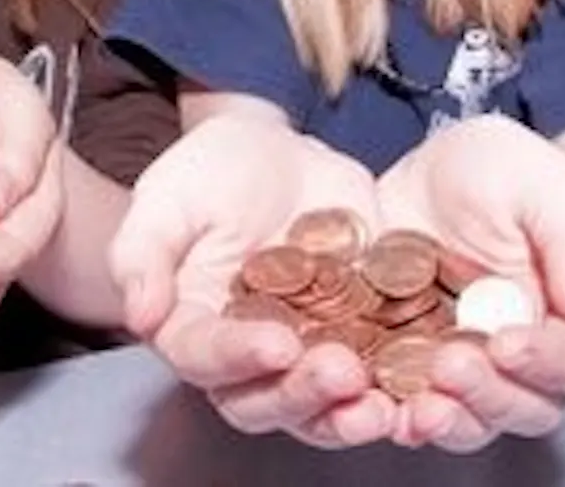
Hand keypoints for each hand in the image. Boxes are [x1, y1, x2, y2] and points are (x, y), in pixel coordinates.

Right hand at [110, 113, 397, 447]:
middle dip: (303, 394)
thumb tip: (140, 313)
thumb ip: (144, 251)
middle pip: (265, 400)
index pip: (206, 358)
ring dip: (350, 413)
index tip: (276, 343)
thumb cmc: (211, 172)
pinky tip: (424, 384)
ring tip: (381, 403)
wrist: (279, 151)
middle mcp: (245, 356)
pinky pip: (378, 380)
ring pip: (321, 407)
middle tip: (340, 371)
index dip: (238, 357)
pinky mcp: (358, 341)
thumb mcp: (169, 195)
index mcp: (192, 326)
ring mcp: (305, 354)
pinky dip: (400, 390)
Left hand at [376, 114, 564, 451]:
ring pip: (469, 419)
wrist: (428, 173)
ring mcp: (466, 367)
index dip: (548, 361)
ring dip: (446, 419)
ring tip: (417, 407)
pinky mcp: (410, 365)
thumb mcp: (538, 182)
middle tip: (450, 367)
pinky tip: (374, 404)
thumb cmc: (498, 171)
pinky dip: (393, 413)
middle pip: (525, 405)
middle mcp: (523, 358)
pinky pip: (406, 404)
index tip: (507, 342)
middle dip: (489, 395)